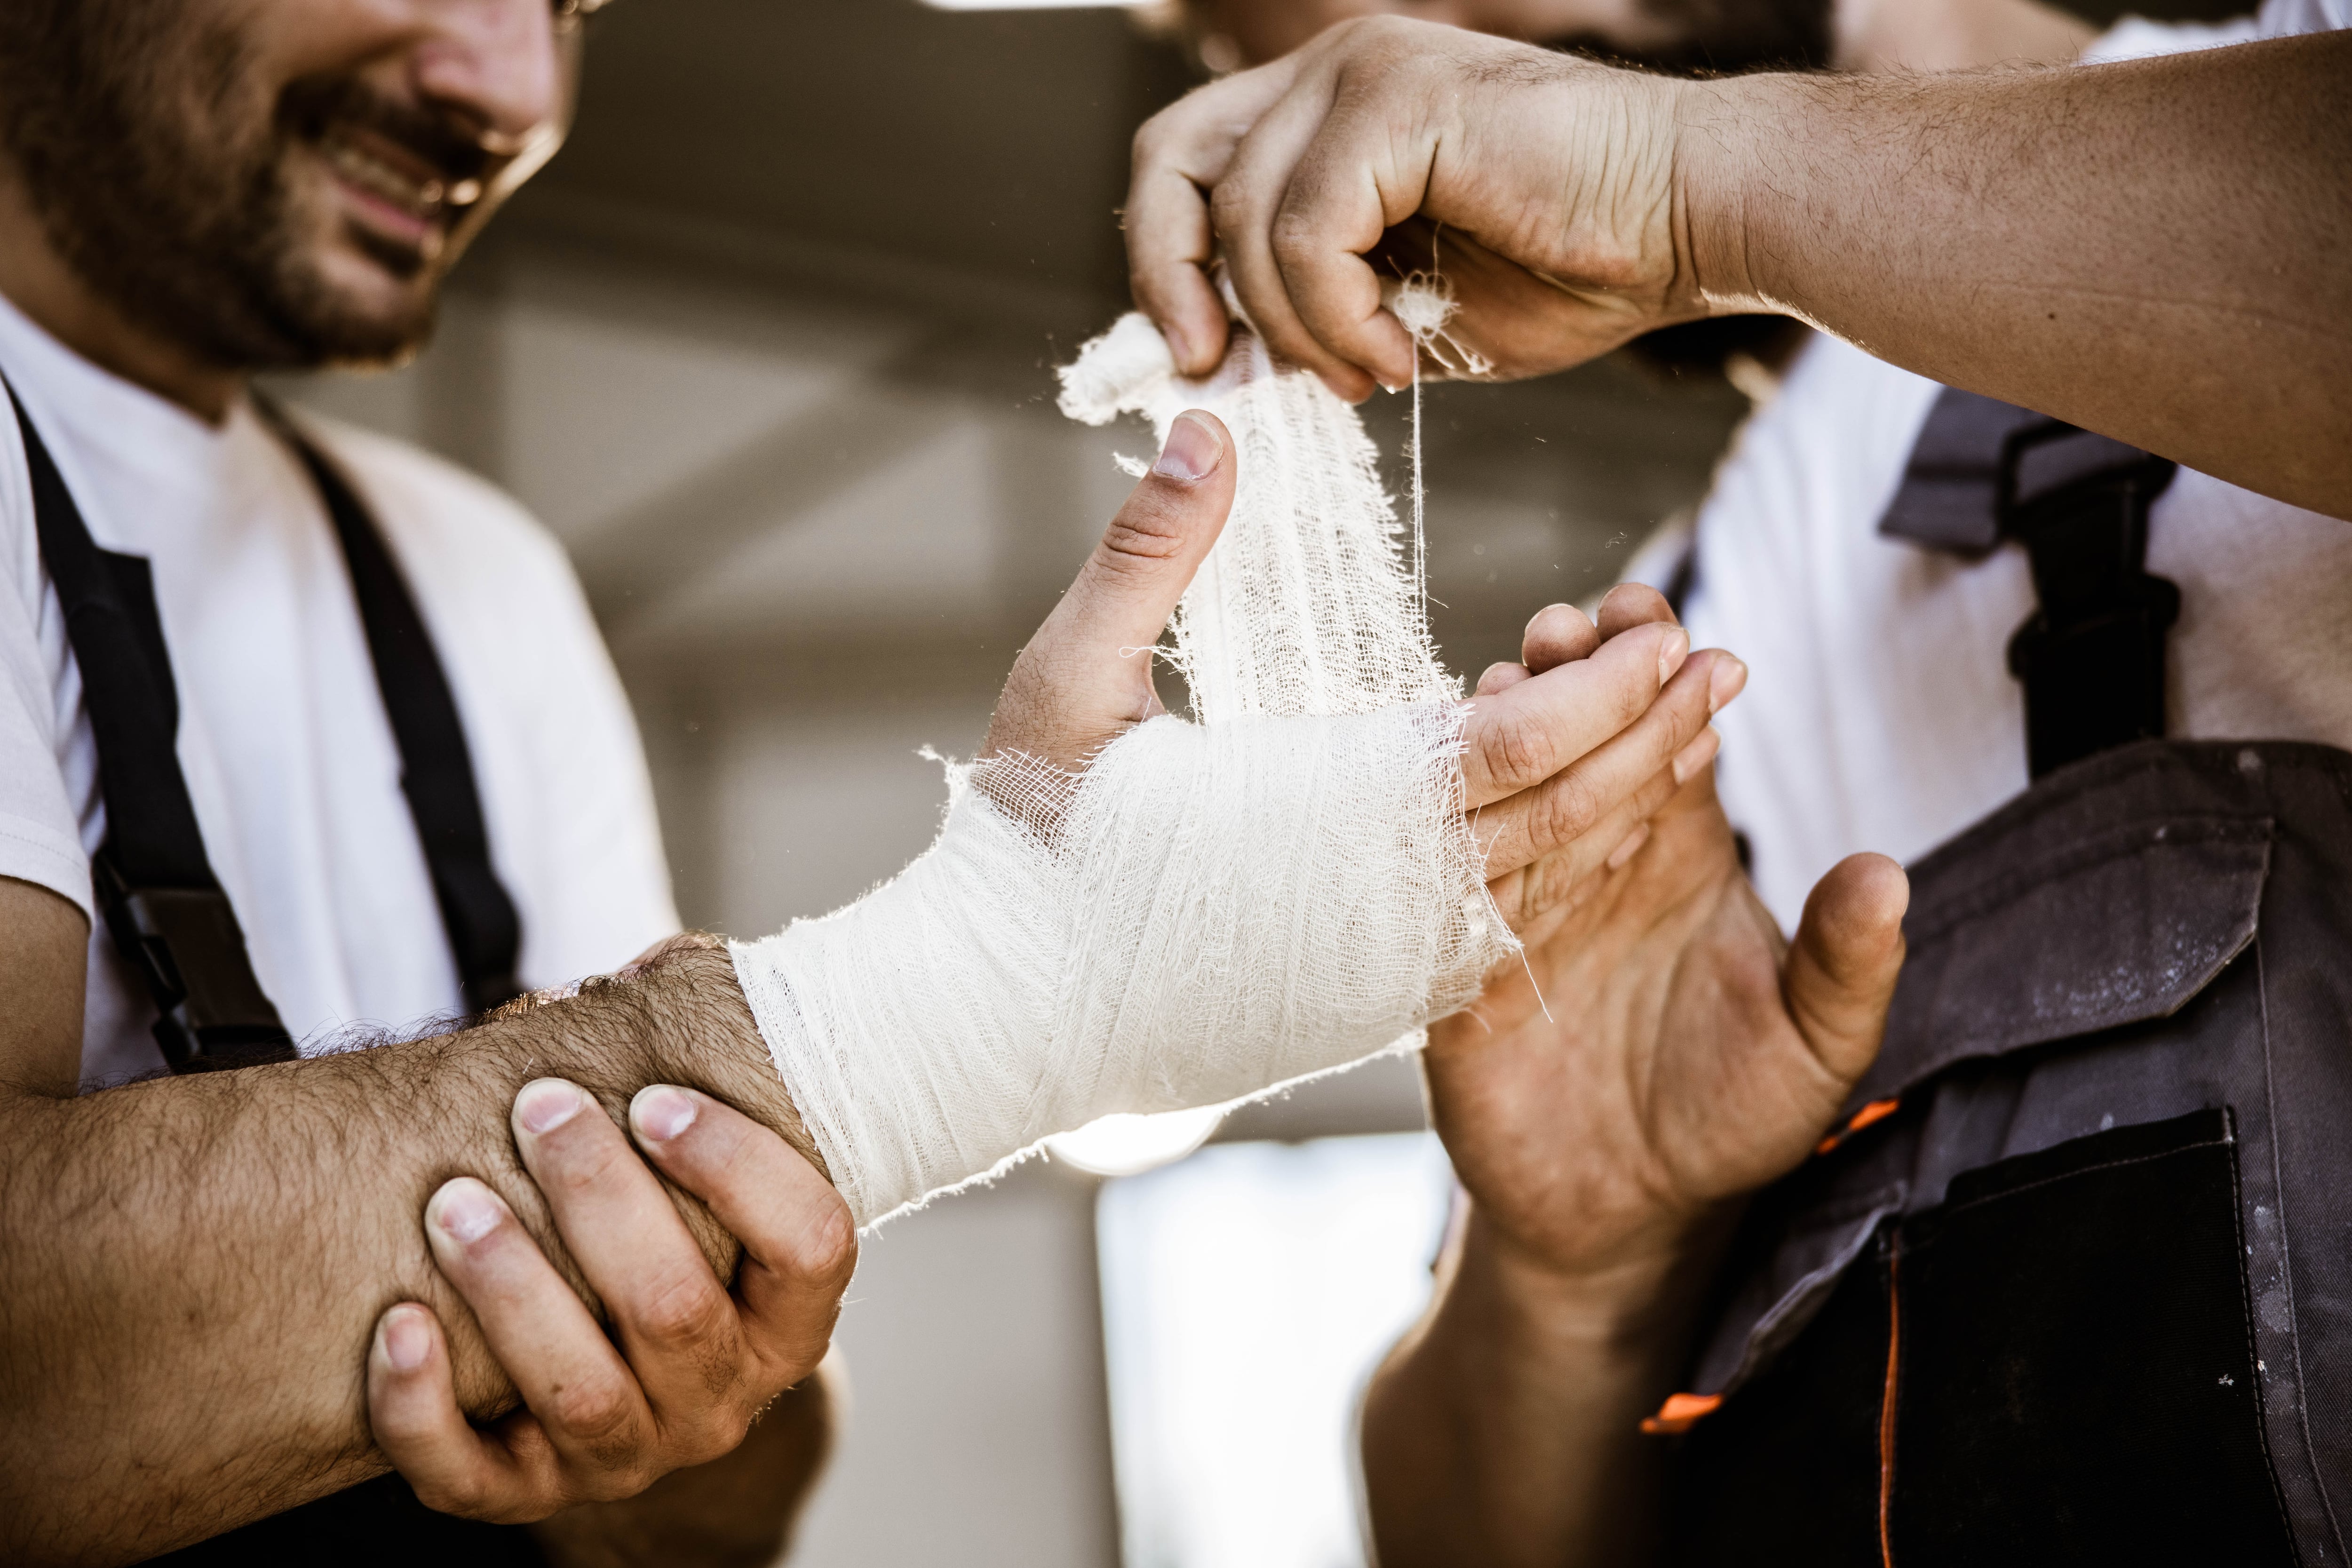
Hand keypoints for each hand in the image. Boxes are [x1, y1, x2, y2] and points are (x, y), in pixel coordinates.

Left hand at [366, 1078, 853, 1523]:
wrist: (619, 1372)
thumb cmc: (659, 1223)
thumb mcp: (697, 1165)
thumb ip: (687, 1074)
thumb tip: (642, 978)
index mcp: (789, 1315)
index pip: (812, 1245)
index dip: (740, 1169)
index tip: (659, 1098)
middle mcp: (723, 1396)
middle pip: (678, 1310)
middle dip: (601, 1200)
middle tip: (540, 1106)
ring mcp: (630, 1454)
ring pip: (580, 1392)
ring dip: (512, 1290)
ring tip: (453, 1200)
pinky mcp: (527, 1494)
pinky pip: (473, 1477)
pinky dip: (423, 1408)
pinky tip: (395, 1323)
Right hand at [984, 411, 1731, 925]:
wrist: (998, 1022)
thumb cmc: (1028, 852)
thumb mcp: (1064, 687)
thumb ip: (1146, 557)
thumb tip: (1211, 432)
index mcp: (1331, 822)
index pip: (1515, 751)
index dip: (1604, 691)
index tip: (1670, 629)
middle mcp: (1382, 906)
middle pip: (1562, 819)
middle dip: (1652, 740)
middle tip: (1722, 666)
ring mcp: (1381, 964)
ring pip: (1540, 880)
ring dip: (1617, 800)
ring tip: (1678, 730)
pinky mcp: (1367, 997)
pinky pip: (1495, 927)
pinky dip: (1550, 866)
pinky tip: (1579, 818)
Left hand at [1126, 17, 1729, 398]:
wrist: (1686, 225)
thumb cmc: (1569, 266)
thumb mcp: (1402, 306)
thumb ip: (1314, 313)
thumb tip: (1228, 365)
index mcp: (1327, 107)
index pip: (1186, 163)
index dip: (1165, 260)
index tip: (1196, 355)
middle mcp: (1334, 68)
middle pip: (1176, 163)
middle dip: (1176, 280)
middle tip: (1218, 368)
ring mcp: (1364, 71)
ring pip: (1248, 219)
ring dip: (1297, 328)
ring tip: (1371, 371)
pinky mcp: (1401, 99)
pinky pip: (1309, 231)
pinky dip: (1339, 316)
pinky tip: (1399, 352)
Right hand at [1429, 586, 1910, 1293]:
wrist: (1628, 1217)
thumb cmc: (1730, 1115)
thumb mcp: (1815, 1047)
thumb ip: (1848, 964)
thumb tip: (1886, 874)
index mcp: (1671, 846)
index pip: (1657, 728)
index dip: (1650, 666)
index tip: (1652, 617)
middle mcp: (1586, 856)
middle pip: (1568, 739)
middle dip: (1566, 674)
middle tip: (1571, 626)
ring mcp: (1513, 907)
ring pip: (1495, 795)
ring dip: (1498, 735)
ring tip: (1510, 681)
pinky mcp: (1453, 973)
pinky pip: (1438, 892)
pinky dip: (1438, 837)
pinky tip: (1442, 791)